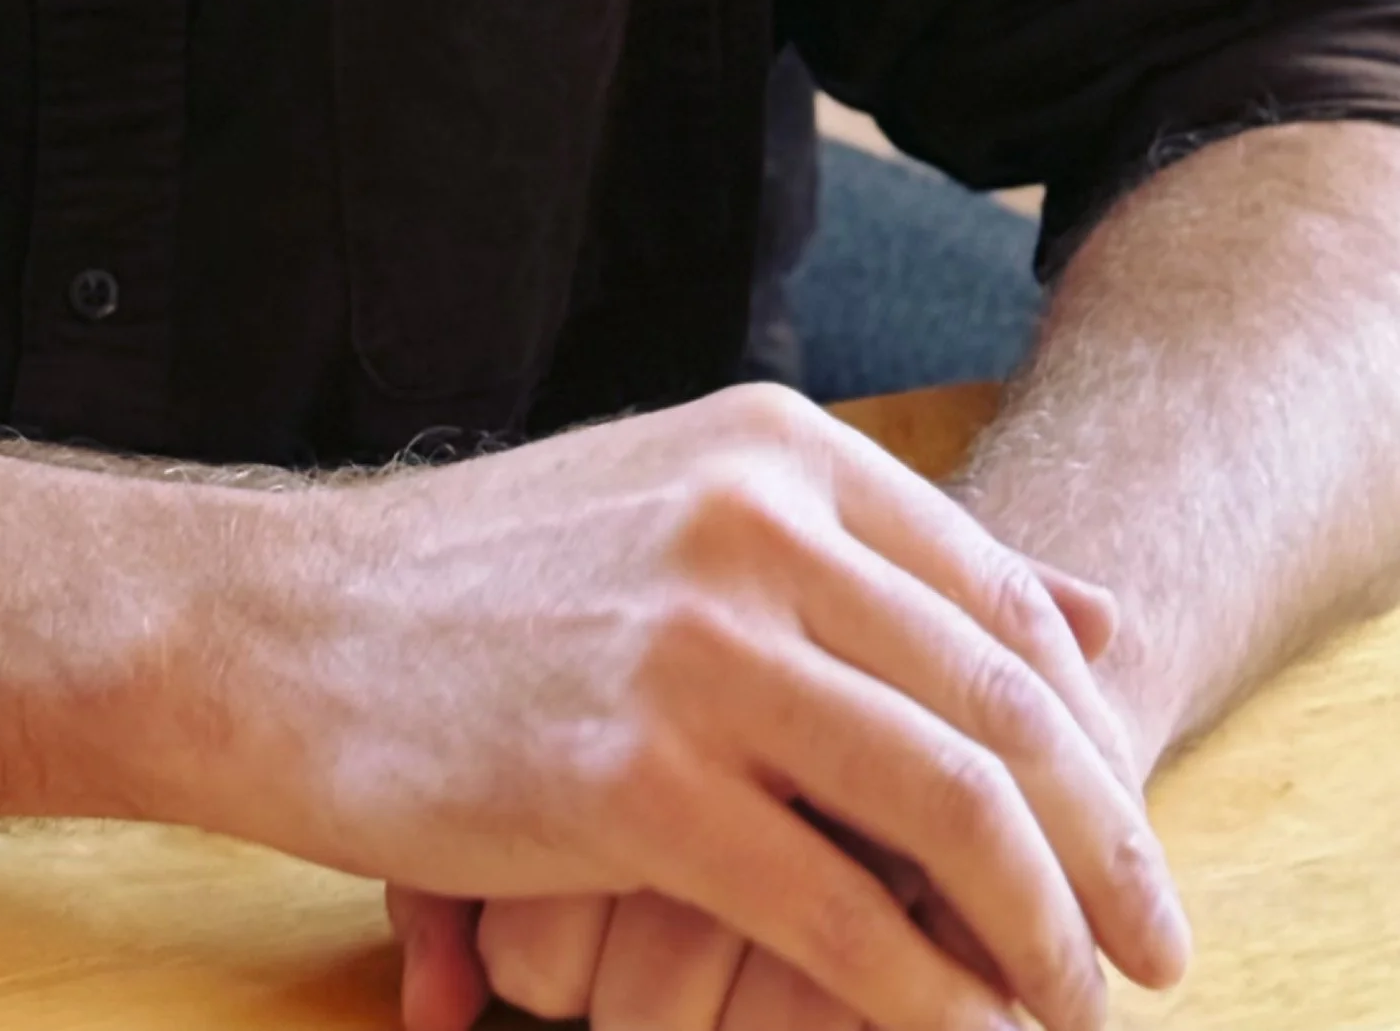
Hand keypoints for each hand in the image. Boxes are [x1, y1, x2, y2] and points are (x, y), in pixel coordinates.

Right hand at [264, 383, 1184, 1030]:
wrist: (271, 629)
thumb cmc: (477, 588)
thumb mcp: (684, 505)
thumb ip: (875, 556)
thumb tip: (1094, 618)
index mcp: (772, 448)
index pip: (1004, 607)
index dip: (1091, 742)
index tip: (1124, 843)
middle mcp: (751, 520)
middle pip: (1002, 708)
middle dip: (1105, 851)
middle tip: (1152, 952)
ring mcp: (693, 641)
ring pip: (949, 808)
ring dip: (1038, 933)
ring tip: (1066, 1006)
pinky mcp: (633, 773)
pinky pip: (835, 909)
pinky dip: (920, 994)